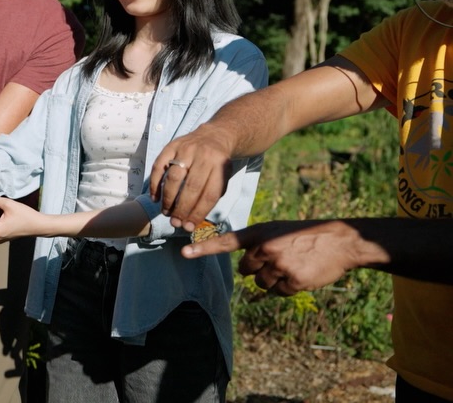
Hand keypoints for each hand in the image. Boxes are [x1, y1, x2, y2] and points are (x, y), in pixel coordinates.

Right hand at [148, 124, 234, 231]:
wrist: (214, 136)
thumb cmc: (217, 164)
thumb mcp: (223, 177)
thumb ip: (210, 197)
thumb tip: (191, 221)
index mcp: (220, 166)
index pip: (209, 194)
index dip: (198, 213)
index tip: (188, 227)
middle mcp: (204, 156)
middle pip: (191, 187)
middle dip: (182, 209)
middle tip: (175, 222)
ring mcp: (186, 149)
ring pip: (174, 177)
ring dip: (168, 198)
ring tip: (166, 212)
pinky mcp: (171, 146)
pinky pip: (159, 166)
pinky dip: (155, 184)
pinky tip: (155, 198)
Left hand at [181, 220, 361, 295]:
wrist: (339, 241)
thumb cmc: (306, 235)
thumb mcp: (278, 230)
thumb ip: (258, 244)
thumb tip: (245, 269)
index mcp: (259, 233)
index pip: (226, 242)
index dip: (204, 248)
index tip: (184, 253)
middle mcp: (265, 248)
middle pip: (246, 270)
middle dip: (258, 269)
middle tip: (279, 259)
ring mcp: (278, 264)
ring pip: (262, 283)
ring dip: (274, 279)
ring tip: (293, 264)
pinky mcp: (292, 280)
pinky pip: (279, 292)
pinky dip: (288, 288)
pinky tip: (301, 274)